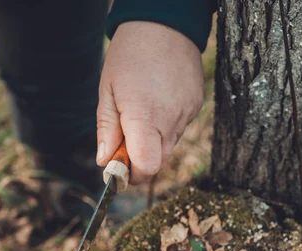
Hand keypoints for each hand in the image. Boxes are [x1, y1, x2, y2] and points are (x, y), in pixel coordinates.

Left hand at [96, 21, 204, 183]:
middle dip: (140, 161)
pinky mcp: (196, 106)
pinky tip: (158, 101)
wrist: (164, 24)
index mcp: (144, 117)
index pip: (146, 167)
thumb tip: (105, 162)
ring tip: (142, 110)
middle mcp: (171, 120)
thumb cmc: (129, 56)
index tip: (119, 168)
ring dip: (153, 141)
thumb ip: (107, 130)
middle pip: (159, 163)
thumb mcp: (107, 91)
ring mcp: (187, 113)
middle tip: (125, 143)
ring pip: (169, 146)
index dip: (132, 175)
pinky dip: (166, 125)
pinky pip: (179, 128)